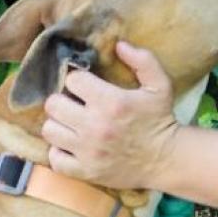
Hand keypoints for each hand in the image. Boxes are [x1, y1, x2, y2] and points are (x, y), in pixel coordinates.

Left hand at [41, 41, 179, 188]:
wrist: (167, 160)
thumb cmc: (161, 120)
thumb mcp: (160, 85)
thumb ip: (142, 60)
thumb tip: (119, 45)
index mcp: (112, 102)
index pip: (73, 80)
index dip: (79, 80)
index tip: (87, 86)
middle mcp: (95, 126)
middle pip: (53, 104)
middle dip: (63, 100)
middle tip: (74, 104)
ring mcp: (88, 151)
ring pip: (50, 130)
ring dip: (59, 124)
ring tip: (71, 124)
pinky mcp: (85, 171)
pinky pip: (55, 159)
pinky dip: (59, 151)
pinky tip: (71, 145)